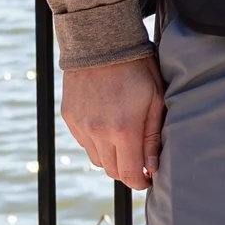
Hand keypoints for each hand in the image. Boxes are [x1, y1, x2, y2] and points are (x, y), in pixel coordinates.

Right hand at [60, 49, 165, 191]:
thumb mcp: (155, 100)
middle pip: (112, 170)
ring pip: (97, 159)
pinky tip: (107, 125)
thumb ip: (153, 137)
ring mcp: (81, 126)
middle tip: (139, 162)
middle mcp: (98, 133)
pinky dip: (96, 142)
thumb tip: (152, 168)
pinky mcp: (69, 118)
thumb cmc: (136, 68)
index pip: (130, 174)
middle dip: (127, 171)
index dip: (141, 182)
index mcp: (123, 130)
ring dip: (111, 158)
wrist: (101, 42)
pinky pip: (84, 142)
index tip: (148, 179)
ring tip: (124, 141)